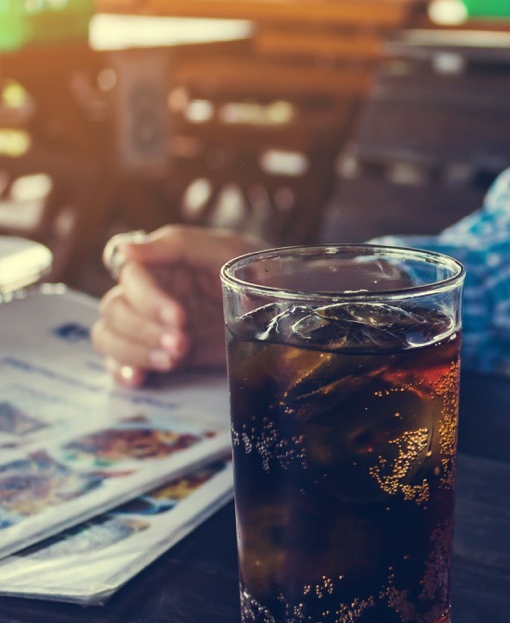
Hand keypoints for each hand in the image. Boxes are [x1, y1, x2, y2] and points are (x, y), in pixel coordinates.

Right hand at [91, 225, 268, 385]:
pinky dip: (122, 370)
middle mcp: (149, 293)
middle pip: (114, 309)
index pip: (128, 275)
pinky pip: (118, 362)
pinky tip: (141, 377)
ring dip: (134, 350)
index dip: (147, 298)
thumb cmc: (259, 272)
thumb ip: (179, 244)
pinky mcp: (157, 353)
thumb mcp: (229, 251)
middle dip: (145, 330)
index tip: (179, 316)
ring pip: (108, 335)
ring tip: (173, 359)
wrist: (287, 313)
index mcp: (162, 263)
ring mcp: (150, 325)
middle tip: (182, 343)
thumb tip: (126, 248)